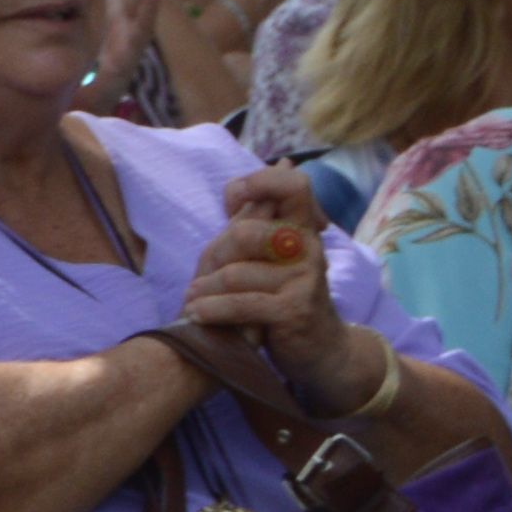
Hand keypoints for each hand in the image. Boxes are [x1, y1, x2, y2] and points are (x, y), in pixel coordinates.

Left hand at [181, 162, 384, 410]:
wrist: (319, 351)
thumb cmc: (283, 298)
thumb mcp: (272, 255)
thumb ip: (266, 215)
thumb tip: (284, 160)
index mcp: (302, 229)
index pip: (293, 184)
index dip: (258, 184)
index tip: (232, 203)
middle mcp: (309, 248)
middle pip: (244, 233)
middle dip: (212, 258)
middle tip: (198, 281)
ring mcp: (306, 278)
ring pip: (235, 273)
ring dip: (204, 291)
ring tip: (193, 303)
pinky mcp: (296, 309)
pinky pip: (241, 303)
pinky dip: (212, 310)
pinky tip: (197, 315)